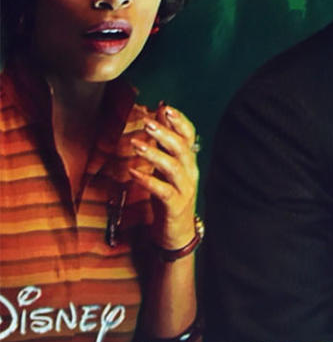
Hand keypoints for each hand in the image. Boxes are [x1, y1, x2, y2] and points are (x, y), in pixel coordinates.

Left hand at [129, 104, 199, 252]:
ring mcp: (184, 190)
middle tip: (147, 123)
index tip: (166, 108)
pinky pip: (163, 191)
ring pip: (174, 168)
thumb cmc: (168, 196)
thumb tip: (159, 111)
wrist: (176, 233)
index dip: (180, 121)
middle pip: (182, 148)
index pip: (190, 136)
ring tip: (136, 145)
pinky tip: (134, 173)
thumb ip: (164, 141)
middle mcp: (190, 174)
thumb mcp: (166, 166)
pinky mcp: (175, 206)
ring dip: (155, 154)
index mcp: (188, 161)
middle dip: (165, 133)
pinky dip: (148, 180)